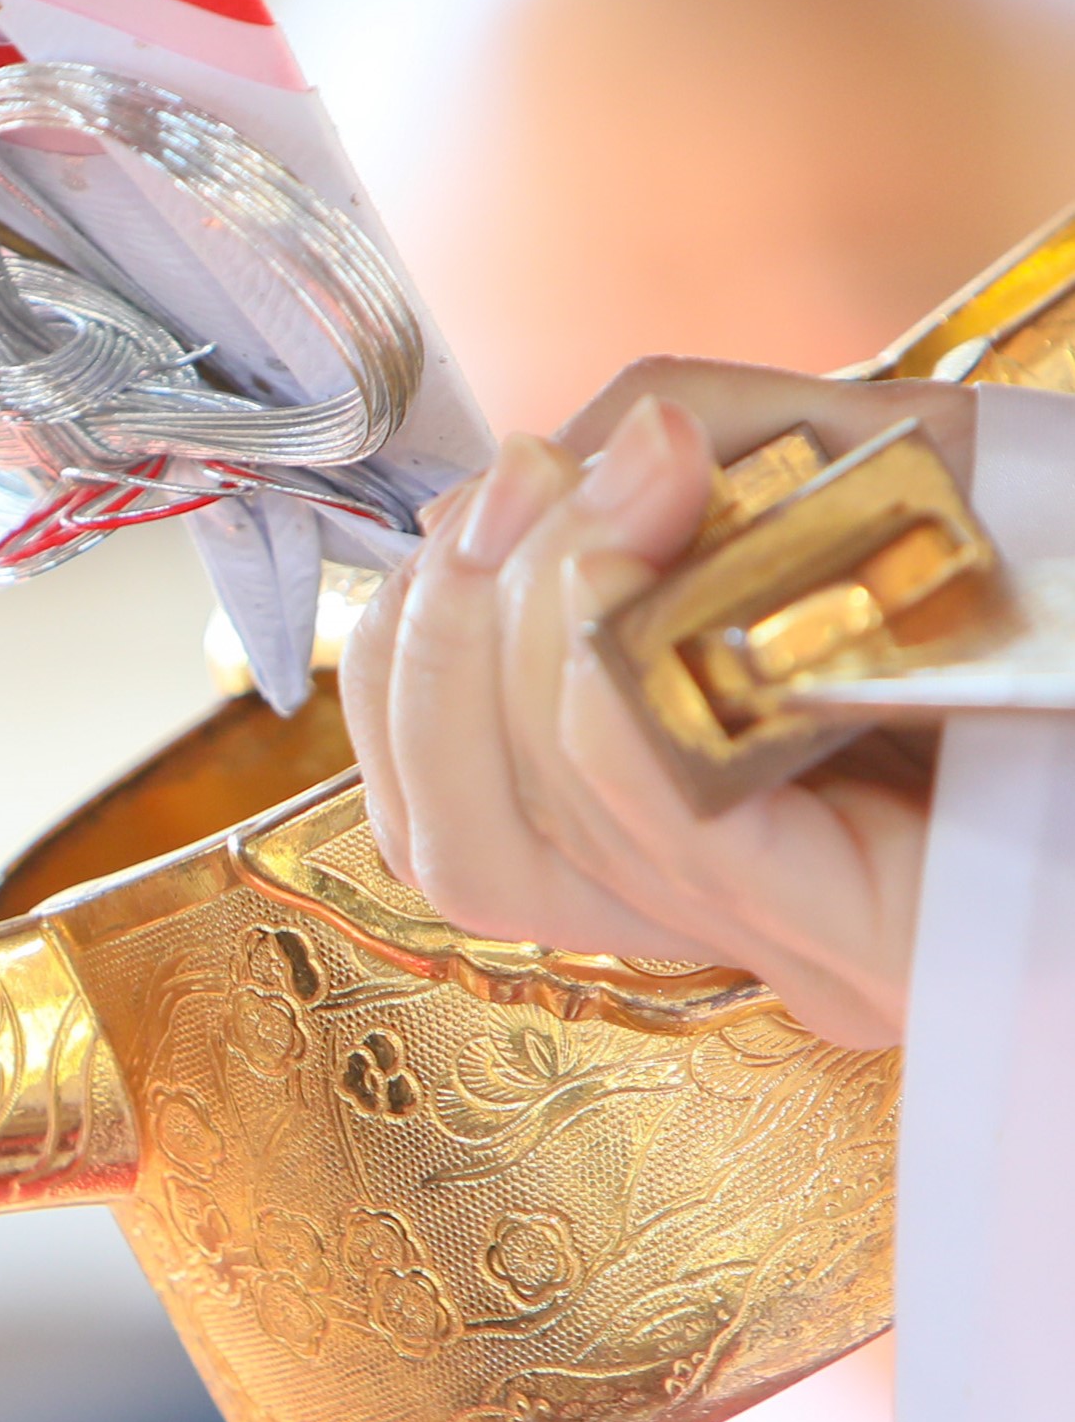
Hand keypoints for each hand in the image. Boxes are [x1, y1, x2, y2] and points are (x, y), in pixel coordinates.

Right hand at [338, 358, 960, 1048]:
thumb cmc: (1069, 558)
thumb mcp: (852, 474)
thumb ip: (679, 464)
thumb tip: (555, 465)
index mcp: (731, 859)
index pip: (456, 829)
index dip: (412, 662)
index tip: (499, 495)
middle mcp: (755, 934)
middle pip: (464, 845)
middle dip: (444, 638)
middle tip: (536, 485)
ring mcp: (810, 957)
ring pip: (528, 833)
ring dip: (528, 620)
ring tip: (628, 475)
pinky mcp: (876, 945)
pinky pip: (655, 814)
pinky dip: (604, 655)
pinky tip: (652, 522)